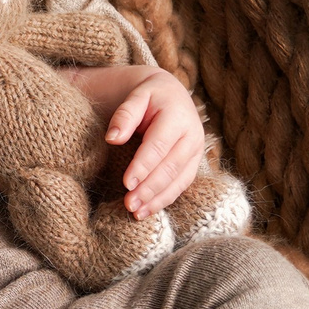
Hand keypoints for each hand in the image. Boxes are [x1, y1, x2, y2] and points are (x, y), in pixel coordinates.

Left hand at [70, 65, 205, 217]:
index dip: (143, 166)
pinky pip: (181, 185)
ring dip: (157, 199)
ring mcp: (196, 152)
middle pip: (170, 167)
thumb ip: (124, 115)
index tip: (127, 183)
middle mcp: (192, 135)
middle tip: (128, 204)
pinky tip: (147, 210)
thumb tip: (112, 138)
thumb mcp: (137, 96)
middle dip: (149, 188)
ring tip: (136, 213)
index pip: (159, 146)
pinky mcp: (193, 164)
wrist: (172, 96)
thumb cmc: (149, 96)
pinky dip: (164, 200)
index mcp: (178, 116)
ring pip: (178, 181)